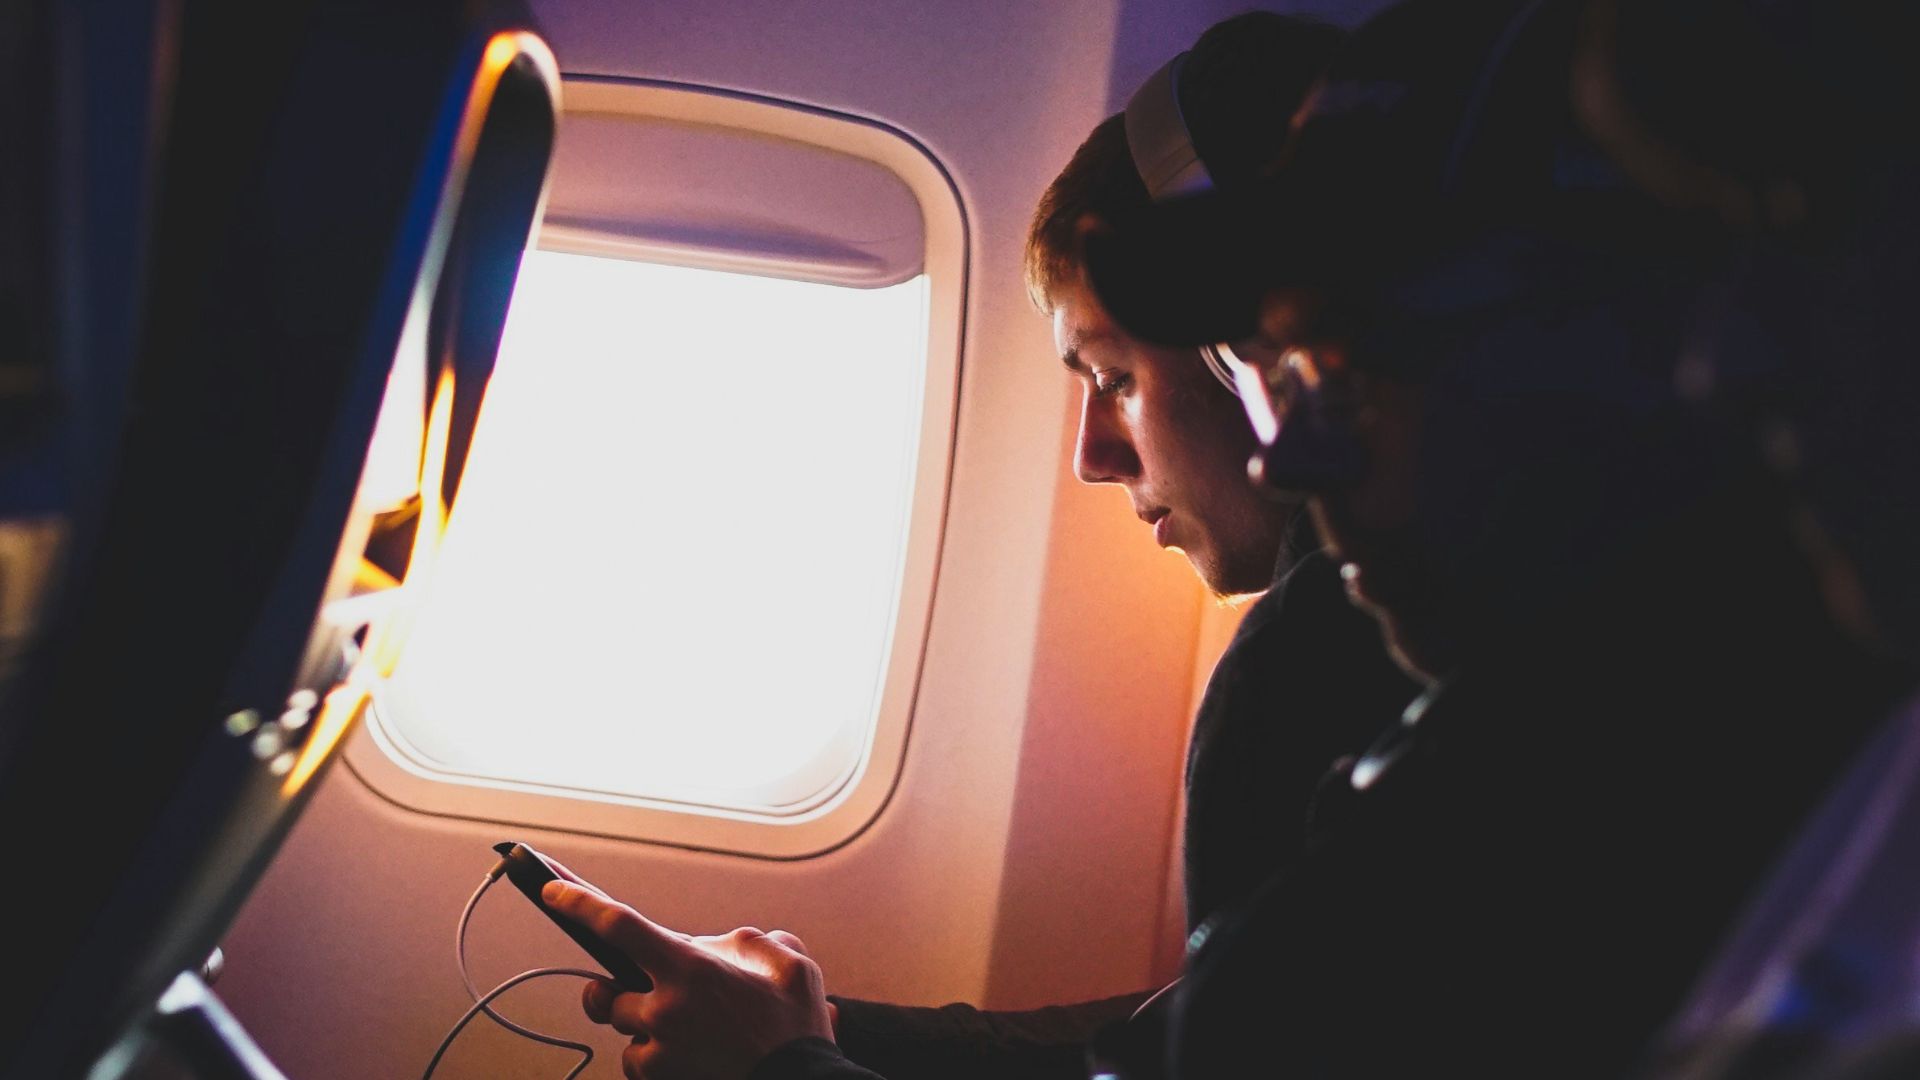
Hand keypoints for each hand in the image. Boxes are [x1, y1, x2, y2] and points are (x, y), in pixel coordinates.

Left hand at [541, 880, 834, 1079]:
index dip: (579, 904)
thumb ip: (747, 942)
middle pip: (604, 994)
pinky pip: (639, 1064)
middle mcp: (665, 1010)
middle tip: (642, 991)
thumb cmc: (795, 1026)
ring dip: (643, 1027)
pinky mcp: (662, 1079)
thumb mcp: (786, 960)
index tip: (551, 889)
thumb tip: (724, 948)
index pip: (619, 926)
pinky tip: (692, 1054)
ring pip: (623, 1032)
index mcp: (690, 969)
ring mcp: (660, 1051)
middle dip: (616, 992)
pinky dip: (656, 1058)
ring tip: (690, 1031)